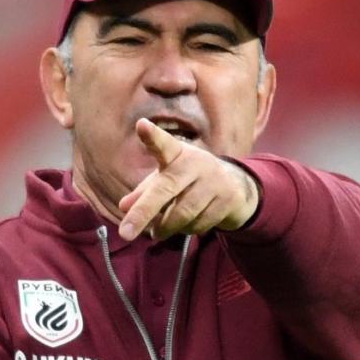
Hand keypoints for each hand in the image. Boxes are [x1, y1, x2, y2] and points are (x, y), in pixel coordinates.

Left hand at [117, 118, 258, 240]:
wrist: (235, 186)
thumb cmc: (188, 181)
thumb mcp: (165, 180)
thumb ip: (144, 192)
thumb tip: (124, 206)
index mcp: (177, 153)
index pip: (163, 144)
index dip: (152, 136)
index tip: (142, 125)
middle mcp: (196, 163)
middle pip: (166, 189)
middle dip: (143, 212)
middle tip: (125, 233)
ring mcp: (214, 181)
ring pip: (182, 214)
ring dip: (166, 228)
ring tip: (158, 232)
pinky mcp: (228, 199)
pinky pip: (199, 225)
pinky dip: (187, 230)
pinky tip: (187, 225)